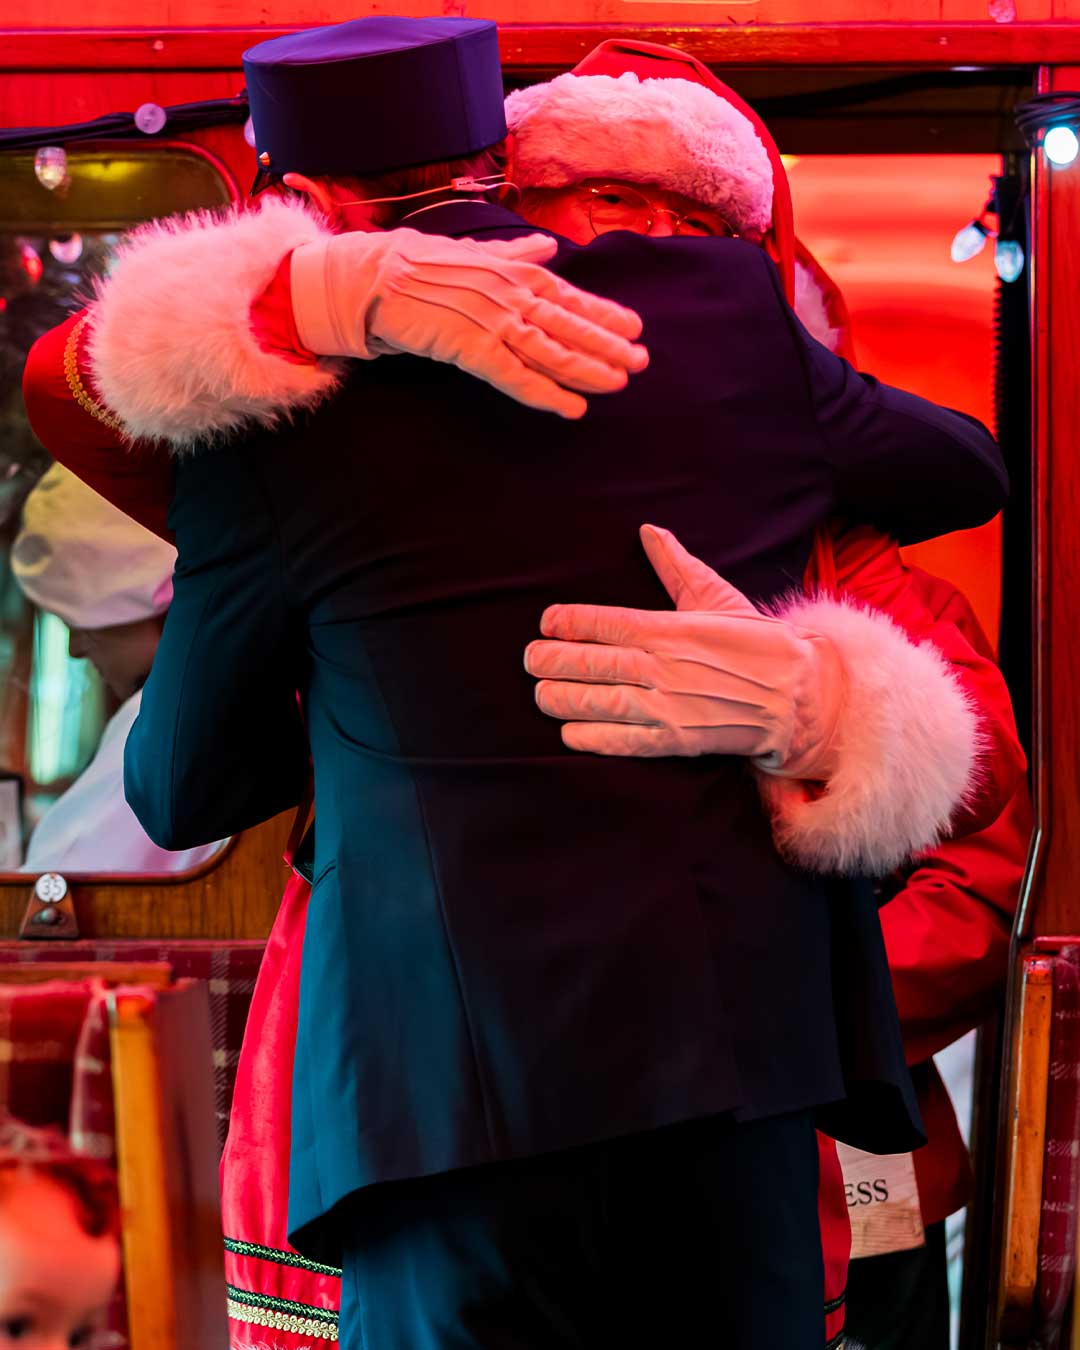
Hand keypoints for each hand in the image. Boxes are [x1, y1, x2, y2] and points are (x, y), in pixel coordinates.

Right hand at [289, 229, 647, 418]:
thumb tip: (546, 246)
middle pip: (567, 323)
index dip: (602, 312)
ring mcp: (491, 321)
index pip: (567, 293)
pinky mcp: (470, 348)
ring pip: (550, 349)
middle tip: (641, 361)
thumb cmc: (416, 264)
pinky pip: (515, 376)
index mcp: (511, 270)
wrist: (371, 277)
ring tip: (617, 383)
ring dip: (586, 368)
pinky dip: (545, 393)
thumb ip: (513, 253)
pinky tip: (571, 409)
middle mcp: (509, 293)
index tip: (635, 326)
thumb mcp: (472, 251)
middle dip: (607, 343)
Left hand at [524, 525, 844, 776]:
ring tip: (541, 693)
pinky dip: (592, 737)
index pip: (605, 621)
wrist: (801, 695)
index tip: (547, 622)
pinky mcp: (677, 740)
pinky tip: (569, 732)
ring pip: (598, 702)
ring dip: (562, 698)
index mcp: (670, 628)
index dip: (569, 622)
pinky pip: (623, 740)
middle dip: (553, 661)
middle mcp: (663, 666)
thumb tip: (650, 530)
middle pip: (592, 662)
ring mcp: (668, 706)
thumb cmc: (758, 644)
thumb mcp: (717, 597)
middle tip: (531, 659)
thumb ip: (677, 567)